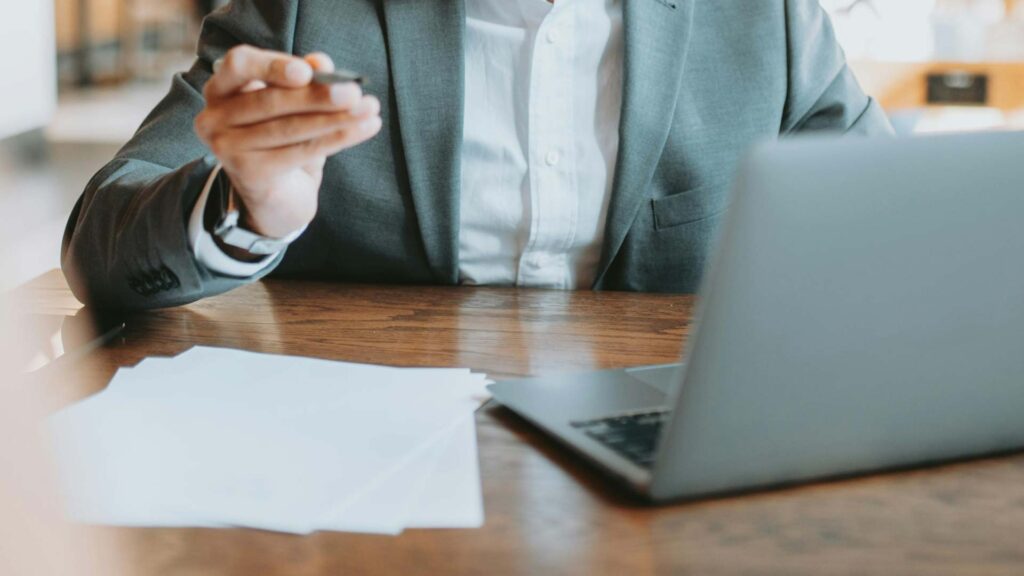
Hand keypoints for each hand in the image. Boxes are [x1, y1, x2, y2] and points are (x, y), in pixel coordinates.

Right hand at [194, 45, 381, 237]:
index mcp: (221, 89)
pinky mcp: (250, 175)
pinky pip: (301, 152)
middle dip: (318, 95)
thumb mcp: (293, 104)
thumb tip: (322, 62)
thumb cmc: (282, 138)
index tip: (306, 72)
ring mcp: (228, 149)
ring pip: (289, 128)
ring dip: (336, 118)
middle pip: (270, 101)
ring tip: (370, 109)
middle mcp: (214, 118)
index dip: (272, 66)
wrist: (275, 196)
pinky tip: (364, 128)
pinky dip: (338, 138)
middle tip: (354, 91)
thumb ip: (304, 79)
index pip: (239, 65)